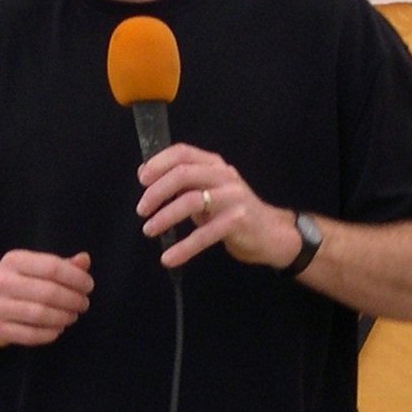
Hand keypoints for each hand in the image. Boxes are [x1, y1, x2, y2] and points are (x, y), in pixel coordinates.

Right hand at [0, 249, 92, 345]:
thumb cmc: (10, 282)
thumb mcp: (30, 266)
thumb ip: (59, 265)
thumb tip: (84, 261)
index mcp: (14, 261)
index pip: (52, 267)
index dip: (76, 278)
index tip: (88, 286)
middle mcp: (2, 282)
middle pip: (48, 292)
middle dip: (73, 300)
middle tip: (83, 304)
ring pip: (40, 315)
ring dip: (63, 317)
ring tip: (72, 316)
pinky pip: (30, 335)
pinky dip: (50, 333)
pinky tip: (57, 329)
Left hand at [135, 144, 298, 270]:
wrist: (270, 233)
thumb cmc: (231, 211)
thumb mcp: (206, 191)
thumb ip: (181, 182)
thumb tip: (144, 172)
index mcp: (213, 164)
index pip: (183, 152)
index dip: (158, 162)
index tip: (141, 179)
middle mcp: (224, 175)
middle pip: (183, 174)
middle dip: (157, 192)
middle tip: (141, 210)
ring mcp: (233, 197)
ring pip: (191, 200)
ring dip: (165, 217)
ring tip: (149, 230)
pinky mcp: (238, 221)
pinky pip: (204, 234)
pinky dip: (183, 248)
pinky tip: (168, 259)